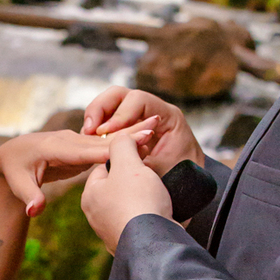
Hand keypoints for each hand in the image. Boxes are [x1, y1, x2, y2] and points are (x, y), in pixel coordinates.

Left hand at [0, 119, 157, 216]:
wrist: (11, 156)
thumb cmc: (14, 172)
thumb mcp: (18, 185)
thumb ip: (29, 196)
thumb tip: (35, 210)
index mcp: (56, 147)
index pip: (88, 149)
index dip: (112, 146)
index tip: (132, 141)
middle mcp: (69, 140)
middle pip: (103, 139)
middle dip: (129, 131)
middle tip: (156, 123)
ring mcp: (75, 142)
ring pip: (106, 140)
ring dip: (130, 133)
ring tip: (156, 125)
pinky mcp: (80, 148)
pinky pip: (103, 146)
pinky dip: (122, 142)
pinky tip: (142, 140)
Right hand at [81, 87, 202, 173]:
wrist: (192, 183)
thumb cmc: (183, 177)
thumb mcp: (164, 170)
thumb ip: (141, 162)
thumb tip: (114, 158)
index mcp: (167, 116)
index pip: (138, 100)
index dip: (120, 114)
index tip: (105, 133)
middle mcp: (152, 111)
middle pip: (119, 95)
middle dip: (100, 109)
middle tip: (89, 130)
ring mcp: (138, 117)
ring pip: (109, 104)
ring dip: (95, 117)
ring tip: (86, 136)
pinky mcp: (127, 128)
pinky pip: (107, 120)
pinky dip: (97, 127)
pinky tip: (90, 142)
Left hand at [82, 130, 173, 252]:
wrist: (155, 243)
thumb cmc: (138, 202)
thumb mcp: (128, 163)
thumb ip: (122, 144)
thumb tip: (122, 138)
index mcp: (90, 196)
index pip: (104, 166)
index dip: (125, 155)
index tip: (142, 153)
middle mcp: (97, 215)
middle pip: (118, 184)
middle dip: (135, 176)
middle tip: (150, 173)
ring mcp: (113, 230)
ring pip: (130, 201)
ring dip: (145, 194)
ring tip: (157, 191)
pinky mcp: (130, 241)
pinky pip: (140, 218)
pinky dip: (150, 211)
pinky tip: (159, 209)